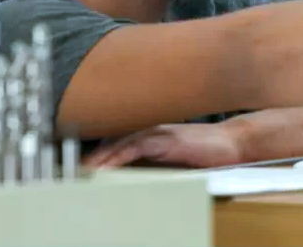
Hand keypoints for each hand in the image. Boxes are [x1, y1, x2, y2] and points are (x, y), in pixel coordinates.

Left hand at [83, 121, 243, 168]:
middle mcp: (152, 128)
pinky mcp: (167, 140)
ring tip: (80, 170)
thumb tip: (133, 173)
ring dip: (99, 157)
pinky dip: (118, 156)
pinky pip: (136, 146)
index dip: (97, 151)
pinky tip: (105, 166)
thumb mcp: (175, 157)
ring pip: (120, 142)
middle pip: (113, 139)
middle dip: (92, 154)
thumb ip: (155, 159)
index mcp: (152, 132)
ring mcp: (159, 132)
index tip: (77, 164)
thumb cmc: (207, 152)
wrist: (234, 143)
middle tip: (69, 168)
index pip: (117, 140)